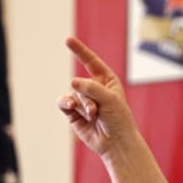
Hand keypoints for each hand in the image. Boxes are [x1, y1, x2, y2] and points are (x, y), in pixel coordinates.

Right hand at [56, 37, 135, 156]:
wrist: (115, 143)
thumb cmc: (119, 120)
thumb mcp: (110, 99)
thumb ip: (91, 87)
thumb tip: (72, 82)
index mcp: (107, 81)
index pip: (91, 63)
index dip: (80, 51)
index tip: (68, 40)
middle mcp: (94, 89)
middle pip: (81, 83)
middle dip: (89, 97)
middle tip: (98, 111)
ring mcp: (83, 100)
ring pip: (73, 94)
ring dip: (82, 105)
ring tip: (93, 115)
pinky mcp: (73, 112)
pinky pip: (63, 102)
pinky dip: (65, 104)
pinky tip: (69, 107)